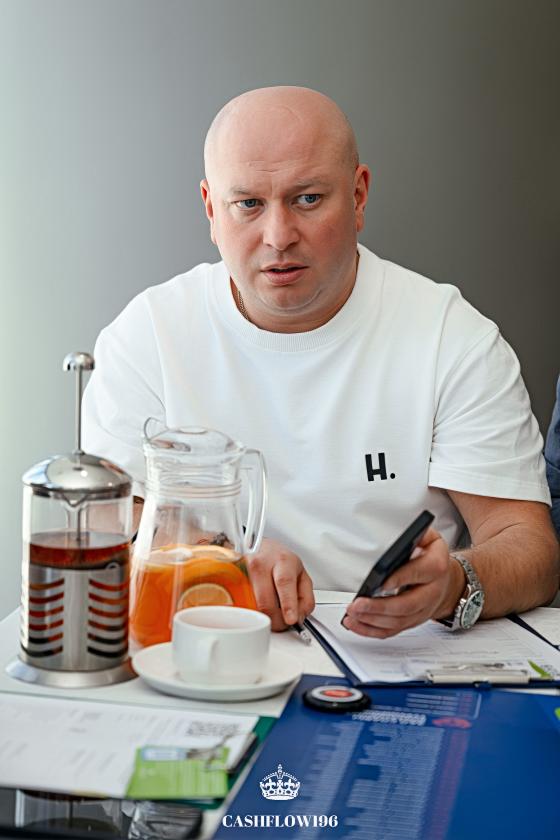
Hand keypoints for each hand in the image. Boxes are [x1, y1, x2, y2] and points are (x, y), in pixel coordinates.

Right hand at [245, 538, 314, 630]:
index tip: (291, 619)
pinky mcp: (231, 580)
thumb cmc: (280, 561)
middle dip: (275, 620)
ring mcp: (243, 571)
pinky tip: (256, 609)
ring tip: (271, 614)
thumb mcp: (302, 575)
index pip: (284, 582)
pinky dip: (248, 612)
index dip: (288, 604)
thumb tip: (299, 617)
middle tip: (282, 624)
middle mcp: (260, 564)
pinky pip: (238, 603)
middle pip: (265, 601)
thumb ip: (306, 598)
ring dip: (262, 617)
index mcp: (282, 561)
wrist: (260, 547)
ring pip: (250, 605)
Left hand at [343, 527, 462, 637]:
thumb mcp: (430, 539)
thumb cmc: (433, 558)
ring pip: (398, 622)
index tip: (380, 582)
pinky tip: (356, 624)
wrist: (448, 582)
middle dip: (380, 607)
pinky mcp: (411, 621)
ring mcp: (422, 611)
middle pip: (406, 605)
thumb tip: (399, 535)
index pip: (418, 574)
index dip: (399, 579)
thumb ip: (416, 533)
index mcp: (435, 568)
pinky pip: (392, 631)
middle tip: (358, 604)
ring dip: (372, 620)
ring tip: (352, 614)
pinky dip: (372, 630)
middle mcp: (431, 592)